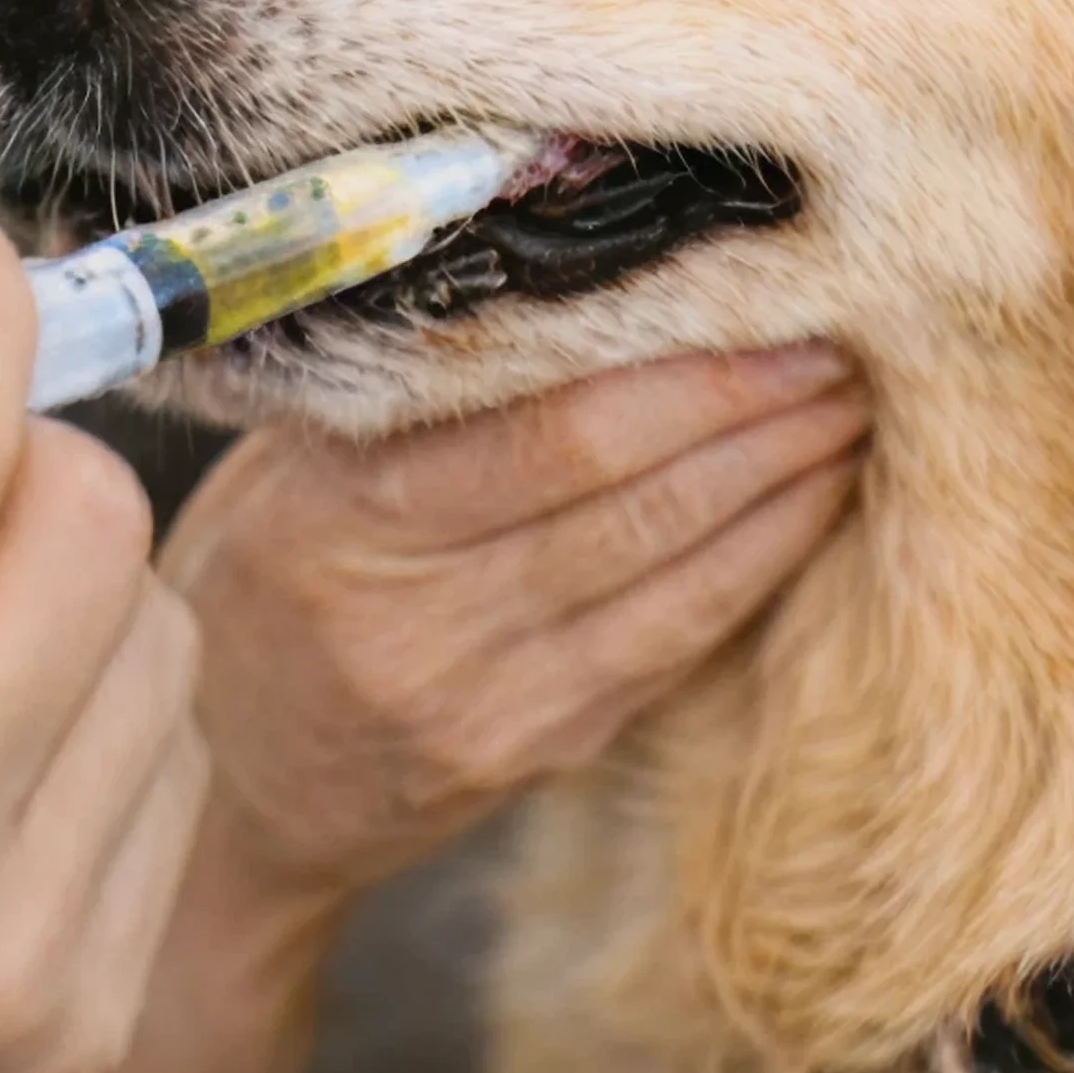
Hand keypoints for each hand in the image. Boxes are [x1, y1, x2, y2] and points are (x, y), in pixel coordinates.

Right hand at [168, 342, 868, 910]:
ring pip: (669, 576)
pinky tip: (807, 506)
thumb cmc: (257, 584)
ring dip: (781, 485)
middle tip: (849, 339)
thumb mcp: (284, 473)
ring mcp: (478, 700)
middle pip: (628, 497)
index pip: (547, 434)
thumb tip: (568, 275)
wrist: (224, 798)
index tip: (770, 298)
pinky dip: (752, 568)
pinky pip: (669, 647)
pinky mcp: (531, 756)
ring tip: (849, 408)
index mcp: (340, 517)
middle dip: (756, 412)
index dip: (680, 372)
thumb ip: (407, 396)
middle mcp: (410, 616)